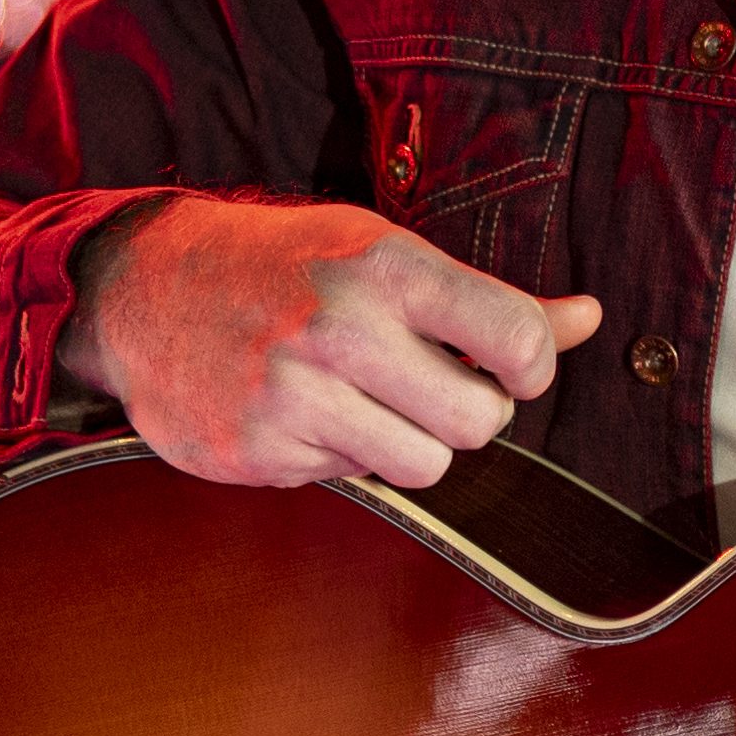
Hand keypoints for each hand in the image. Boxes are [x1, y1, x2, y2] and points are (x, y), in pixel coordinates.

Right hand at [60, 193, 600, 490]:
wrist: (142, 287)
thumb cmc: (289, 264)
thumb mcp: (385, 254)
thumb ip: (490, 300)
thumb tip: (593, 319)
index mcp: (384, 267)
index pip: (516, 341)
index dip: (529, 366)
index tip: (508, 364)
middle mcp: (339, 331)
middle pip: (480, 424)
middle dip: (468, 411)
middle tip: (427, 382)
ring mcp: (292, 399)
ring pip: (424, 468)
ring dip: (409, 442)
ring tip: (365, 397)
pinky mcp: (256, 454)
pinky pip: (350, 481)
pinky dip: (340, 454)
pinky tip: (304, 410)